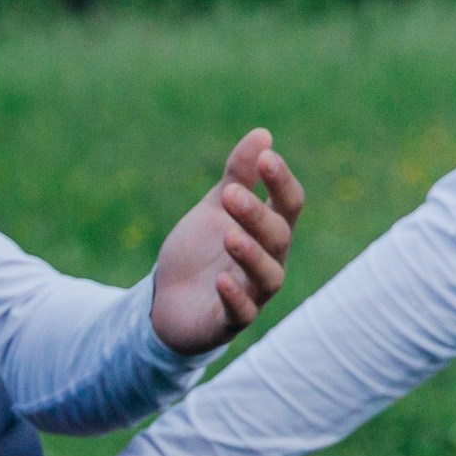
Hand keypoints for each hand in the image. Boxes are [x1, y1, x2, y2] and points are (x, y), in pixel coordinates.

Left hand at [148, 128, 304, 355]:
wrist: (167, 301)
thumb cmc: (200, 252)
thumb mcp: (214, 209)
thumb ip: (237, 175)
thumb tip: (263, 134)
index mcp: (268, 231)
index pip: (288, 204)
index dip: (281, 181)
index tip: (266, 156)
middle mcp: (269, 262)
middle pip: (277, 237)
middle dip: (256, 215)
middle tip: (229, 193)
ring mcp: (252, 294)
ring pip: (266, 276)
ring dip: (251, 255)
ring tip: (229, 235)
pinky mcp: (229, 321)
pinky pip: (241, 312)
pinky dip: (234, 297)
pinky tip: (221, 281)